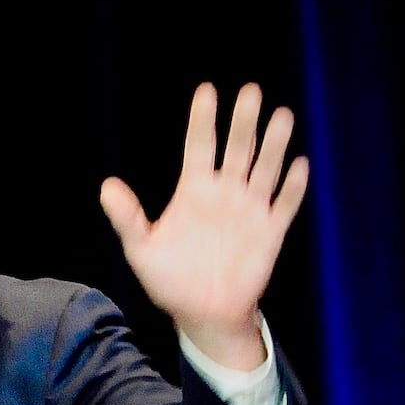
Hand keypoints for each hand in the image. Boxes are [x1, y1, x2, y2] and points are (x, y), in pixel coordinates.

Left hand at [99, 81, 308, 369]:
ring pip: (265, 169)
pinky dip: (292, 187)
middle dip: (244, 121)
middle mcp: (225, 192)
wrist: (201, 314)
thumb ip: (127, 218)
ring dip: (274, 145)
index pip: (199, 146)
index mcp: (194, 190)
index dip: (203, 120)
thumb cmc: (170, 280)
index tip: (206, 91)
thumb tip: (106, 186)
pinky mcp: (271, 232)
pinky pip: (285, 204)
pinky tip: (298, 166)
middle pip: (237, 148)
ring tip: (281, 115)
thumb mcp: (141, 249)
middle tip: (250, 92)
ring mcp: (250, 210)